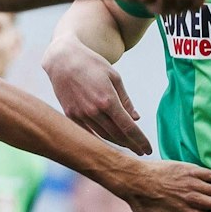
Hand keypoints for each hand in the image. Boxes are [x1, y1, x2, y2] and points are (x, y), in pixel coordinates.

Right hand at [42, 35, 150, 154]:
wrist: (62, 60)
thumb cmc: (91, 64)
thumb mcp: (114, 77)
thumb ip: (125, 100)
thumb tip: (136, 118)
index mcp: (108, 100)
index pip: (128, 127)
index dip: (140, 140)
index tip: (148, 149)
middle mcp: (94, 111)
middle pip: (117, 135)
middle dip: (131, 145)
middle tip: (141, 151)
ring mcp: (81, 115)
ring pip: (103, 136)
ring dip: (117, 143)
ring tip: (128, 145)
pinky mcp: (71, 116)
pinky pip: (89, 133)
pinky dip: (100, 139)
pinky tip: (109, 141)